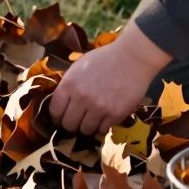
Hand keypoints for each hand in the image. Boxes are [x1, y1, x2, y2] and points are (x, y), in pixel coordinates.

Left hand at [49, 22, 172, 135]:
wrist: (133, 58)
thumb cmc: (104, 58)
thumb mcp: (79, 66)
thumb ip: (68, 84)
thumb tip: (61, 102)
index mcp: (69, 84)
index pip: (55, 111)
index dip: (57, 117)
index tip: (61, 118)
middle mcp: (81, 98)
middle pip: (68, 125)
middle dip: (71, 124)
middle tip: (78, 120)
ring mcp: (98, 108)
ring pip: (85, 130)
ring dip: (87, 127)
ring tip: (92, 119)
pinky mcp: (115, 114)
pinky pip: (102, 130)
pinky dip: (102, 127)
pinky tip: (104, 118)